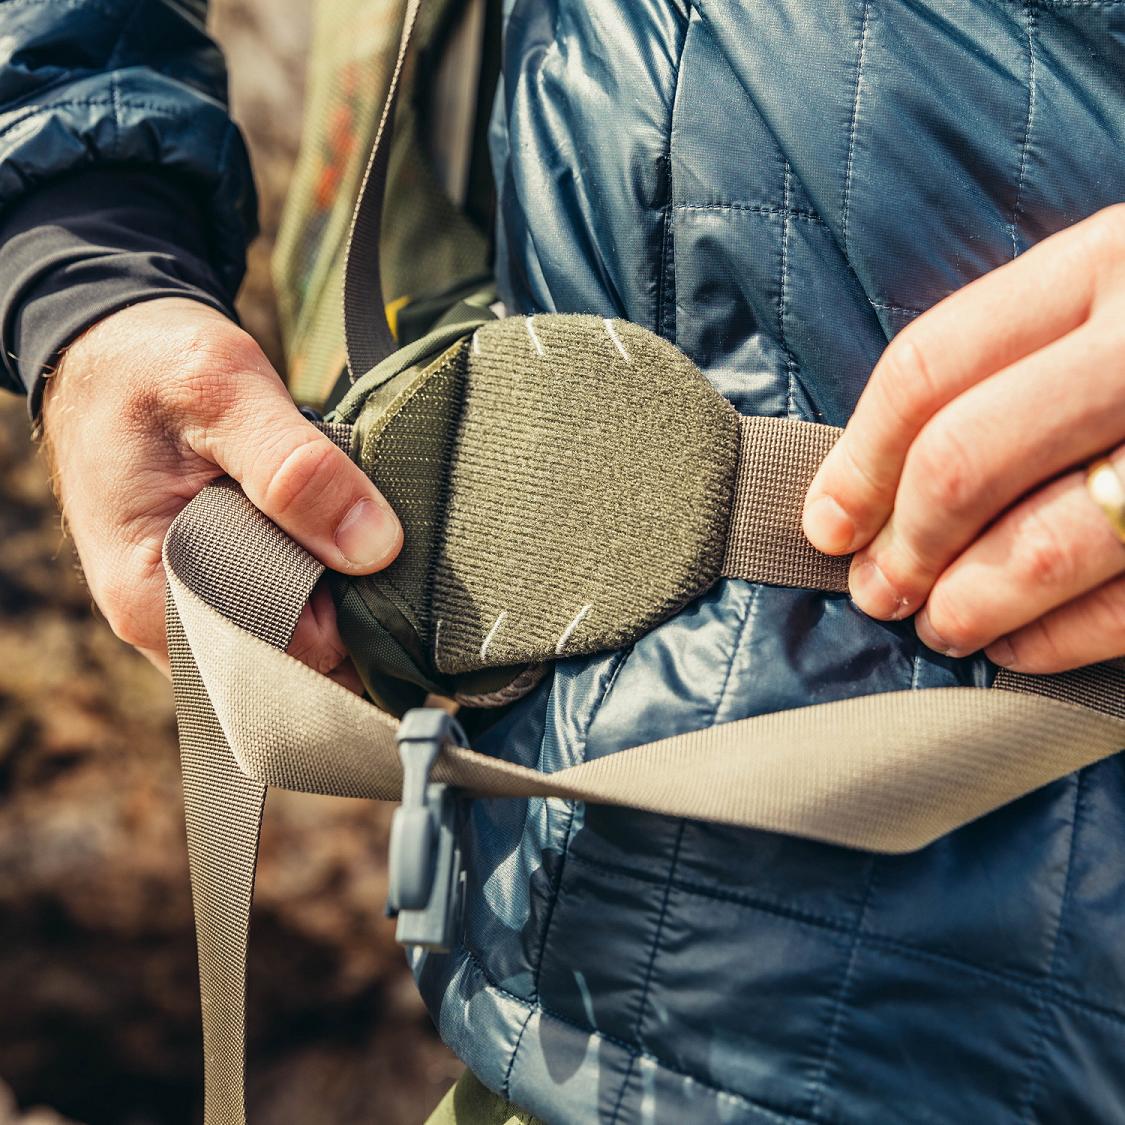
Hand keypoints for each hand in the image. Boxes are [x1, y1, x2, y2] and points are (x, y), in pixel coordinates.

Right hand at [41, 298, 401, 683]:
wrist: (108, 346)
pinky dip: (317, 584)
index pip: (285, 656)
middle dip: (351, 616)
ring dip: (337, 597)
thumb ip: (296, 469)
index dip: (350, 616)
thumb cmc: (150, 363)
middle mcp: (163, 626)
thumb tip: (375, 549)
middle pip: (292, 662)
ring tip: (363, 531)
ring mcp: (185, 613)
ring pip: (290, 643)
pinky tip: (337, 538)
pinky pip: (278, 614)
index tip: (391, 561)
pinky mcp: (207, 591)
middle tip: (389, 543)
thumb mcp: (224, 392)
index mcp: (151, 596)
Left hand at [803, 205, 1124, 673]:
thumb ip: (1019, 357)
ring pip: (1045, 547)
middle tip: (874, 589)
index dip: (856, 460)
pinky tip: (1019, 650)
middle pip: (967, 461)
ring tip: (937, 626)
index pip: (930, 370)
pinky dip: (1056, 643)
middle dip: (901, 544)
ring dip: (966, 605)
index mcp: (1109, 262)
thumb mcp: (1117, 291)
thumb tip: (878, 483)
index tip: (825, 523)